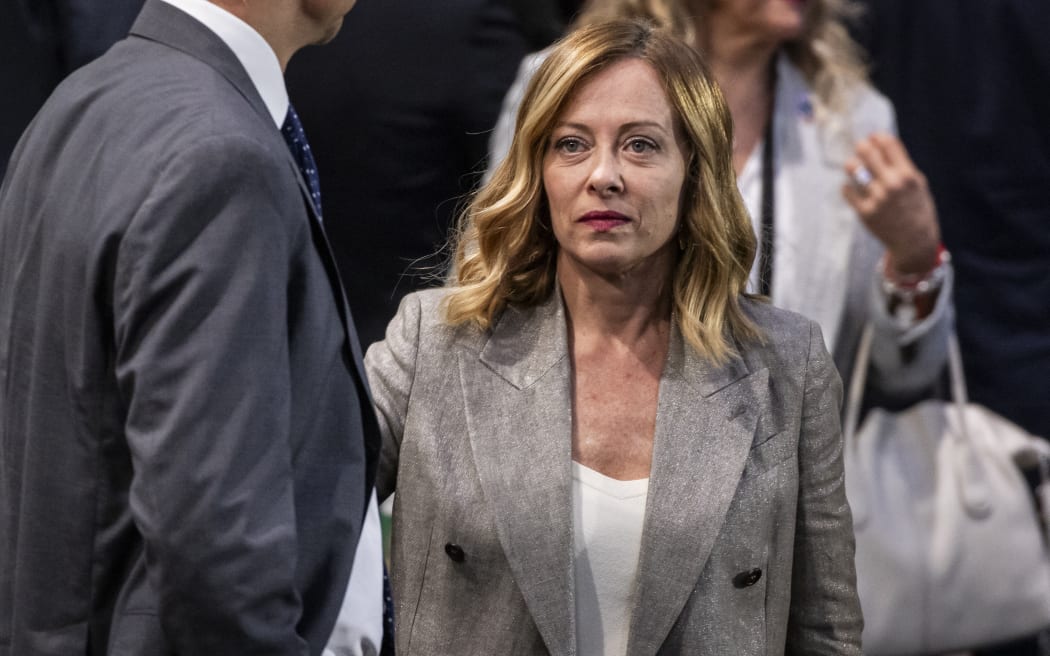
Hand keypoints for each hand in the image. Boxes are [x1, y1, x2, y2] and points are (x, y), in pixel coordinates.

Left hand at [842, 133, 940, 274]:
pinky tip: (851, 187)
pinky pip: (847, 191)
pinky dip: (847, 187)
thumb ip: (900, 164)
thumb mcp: (916, 183)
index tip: (874, 139)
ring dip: (852, 164)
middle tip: (861, 149)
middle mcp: (892, 185)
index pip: (888, 143)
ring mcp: (877, 198)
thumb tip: (878, 140)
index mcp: (907, 174)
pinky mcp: (865, 212)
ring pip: (854, 169)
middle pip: (868, 152)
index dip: (878, 137)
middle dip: (862, 147)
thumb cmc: (914, 206)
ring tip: (853, 166)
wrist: (914, 239)